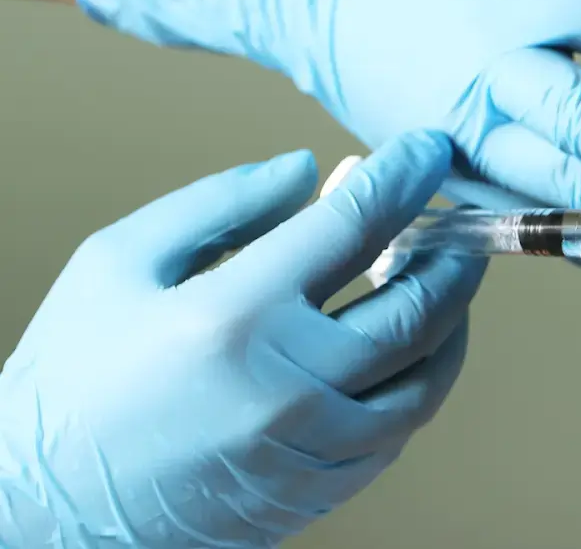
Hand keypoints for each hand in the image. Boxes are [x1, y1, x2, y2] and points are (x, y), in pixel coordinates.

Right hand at [0, 132, 484, 546]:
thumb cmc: (73, 377)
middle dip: (454, 254)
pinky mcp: (320, 489)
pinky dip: (420, 380)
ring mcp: (312, 447)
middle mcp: (288, 386)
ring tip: (444, 283)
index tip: (430, 150)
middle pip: (419, 306)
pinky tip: (406, 350)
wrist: (44, 507)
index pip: (357, 225)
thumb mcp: (120, 262)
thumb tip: (310, 170)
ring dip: (454, 321)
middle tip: (459, 225)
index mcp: (234, 317)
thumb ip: (222, 203)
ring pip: (428, 376)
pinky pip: (400, 429)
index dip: (406, 177)